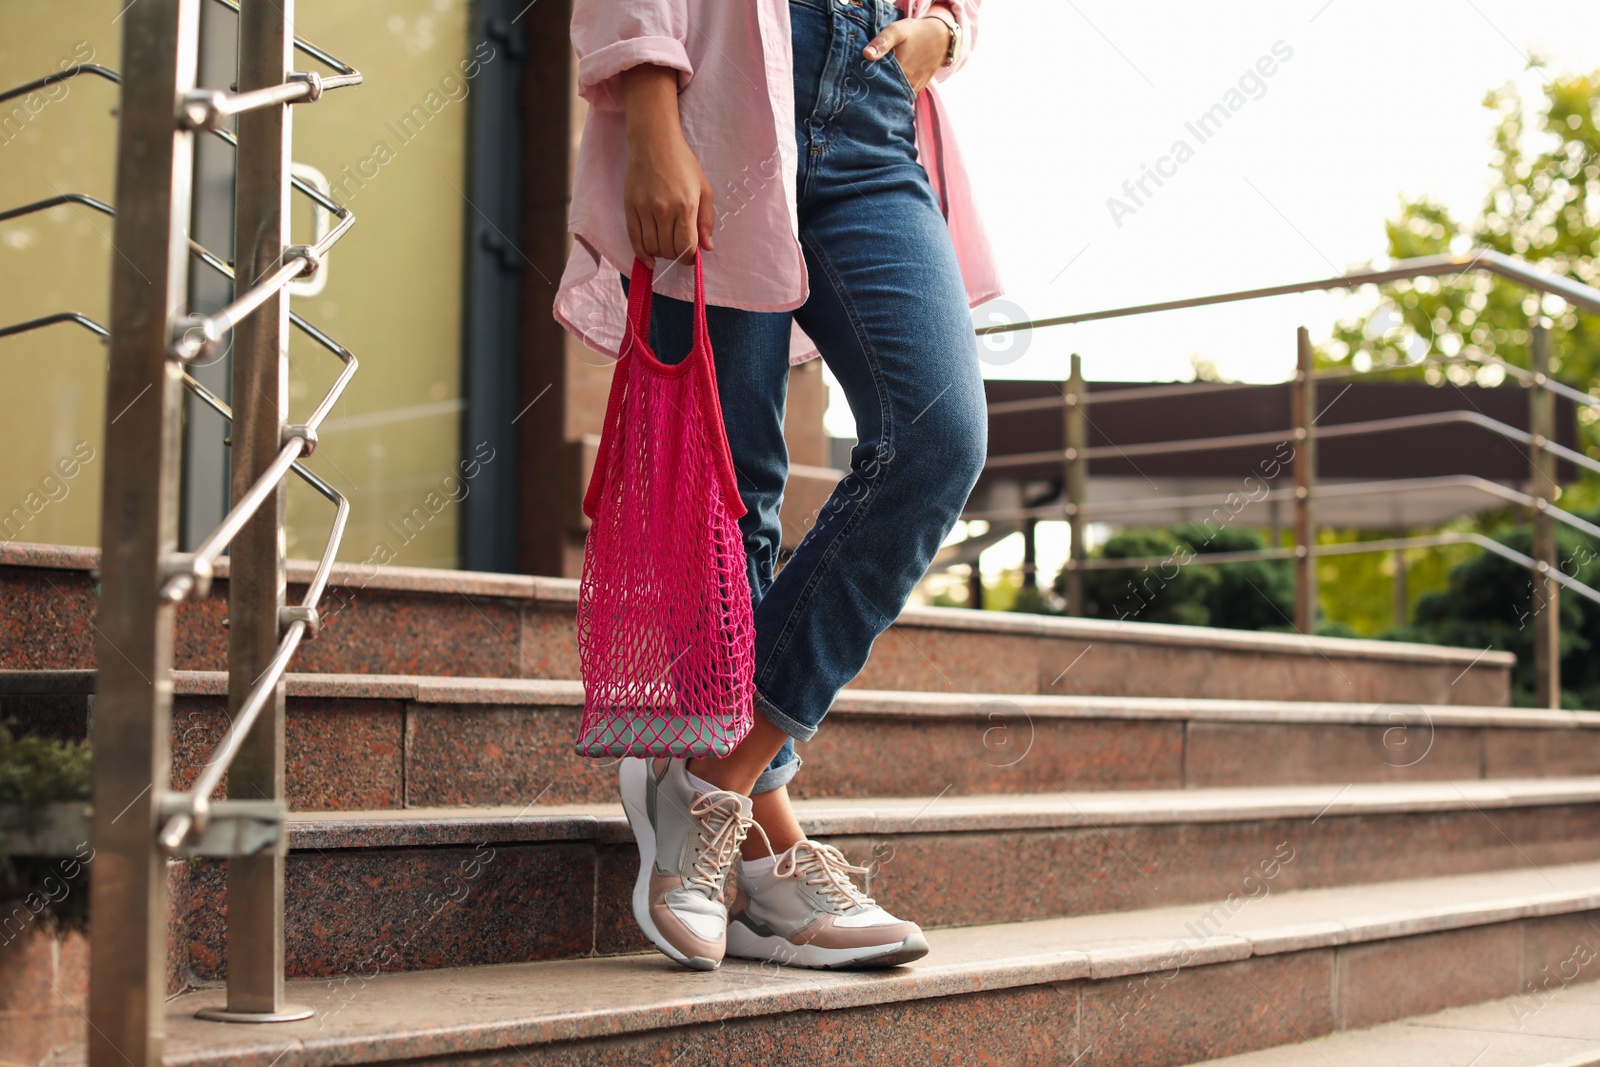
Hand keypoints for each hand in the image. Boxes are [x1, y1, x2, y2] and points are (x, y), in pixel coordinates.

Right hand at [619, 64, 714, 261]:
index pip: (686, 246)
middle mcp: (664, 210)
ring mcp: (645, 209)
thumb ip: (706, 220)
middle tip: (677, 247)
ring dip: (660, 253)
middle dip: (675, 254)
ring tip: (665, 245)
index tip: (690, 257)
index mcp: (686, 206)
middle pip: (668, 249)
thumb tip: (707, 247)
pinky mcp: (630, 207)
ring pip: (651, 247)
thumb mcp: (704, 189)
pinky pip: (634, 239)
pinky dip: (641, 254)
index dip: (688, 258)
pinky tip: (648, 259)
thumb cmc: (683, 164)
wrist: (655, 142)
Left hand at [862, 10, 950, 93]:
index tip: (859, 82)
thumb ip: (882, 42)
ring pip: (895, 96)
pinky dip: (896, 94)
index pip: (878, 84)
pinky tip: (888, 89)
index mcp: (900, 70)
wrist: (941, 37)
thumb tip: (866, 54)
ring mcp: (914, 87)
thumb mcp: (897, 30)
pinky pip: (904, 96)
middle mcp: (908, 83)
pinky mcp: (918, 88)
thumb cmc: (916, 32)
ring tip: (875, 90)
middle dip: (875, 91)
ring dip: (885, 94)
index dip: (867, 84)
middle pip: (886, 93)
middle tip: (864, 88)